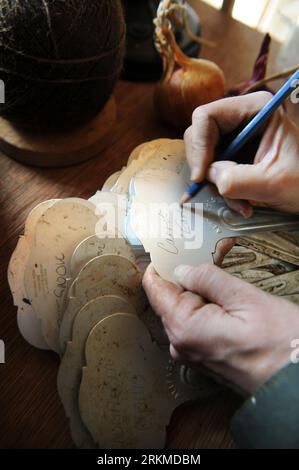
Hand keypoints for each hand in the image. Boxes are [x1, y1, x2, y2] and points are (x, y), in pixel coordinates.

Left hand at [143, 263, 298, 393]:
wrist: (296, 383)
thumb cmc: (280, 345)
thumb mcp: (246, 299)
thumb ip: (209, 280)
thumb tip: (183, 270)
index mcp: (184, 328)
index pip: (155, 288)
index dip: (163, 265)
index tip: (173, 249)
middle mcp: (181, 344)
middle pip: (170, 298)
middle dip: (189, 277)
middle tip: (214, 260)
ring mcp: (191, 354)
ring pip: (184, 310)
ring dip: (201, 293)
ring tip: (228, 286)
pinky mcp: (203, 358)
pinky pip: (195, 325)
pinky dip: (207, 310)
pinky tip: (229, 306)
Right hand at [184, 91, 298, 214]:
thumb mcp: (272, 183)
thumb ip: (237, 179)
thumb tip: (209, 176)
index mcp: (255, 109)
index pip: (206, 117)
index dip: (198, 146)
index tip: (201, 176)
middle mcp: (241, 118)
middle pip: (199, 137)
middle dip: (207, 169)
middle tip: (219, 191)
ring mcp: (235, 138)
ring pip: (204, 158)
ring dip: (216, 185)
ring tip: (240, 202)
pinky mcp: (233, 156)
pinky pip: (212, 171)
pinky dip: (221, 190)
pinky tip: (241, 201)